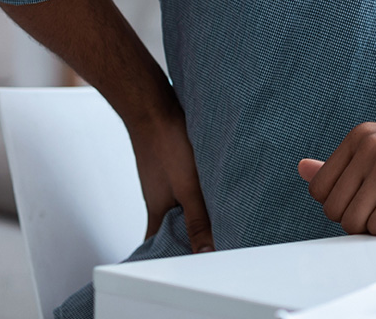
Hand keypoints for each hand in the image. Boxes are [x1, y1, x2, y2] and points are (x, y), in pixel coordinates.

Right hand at [127, 104, 214, 253]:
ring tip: (222, 219)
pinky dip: (198, 194)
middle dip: (190, 238)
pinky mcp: (172, 167)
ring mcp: (164, 183)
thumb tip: (206, 252)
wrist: (153, 108)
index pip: (159, 247)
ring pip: (182, 207)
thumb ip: (198, 220)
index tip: (189, 268)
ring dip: (198, 214)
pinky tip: (214, 188)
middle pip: (173, 229)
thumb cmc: (166, 146)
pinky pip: (186, 188)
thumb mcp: (189, 188)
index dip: (171, 259)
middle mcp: (159, 200)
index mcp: (157, 213)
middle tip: (214, 245)